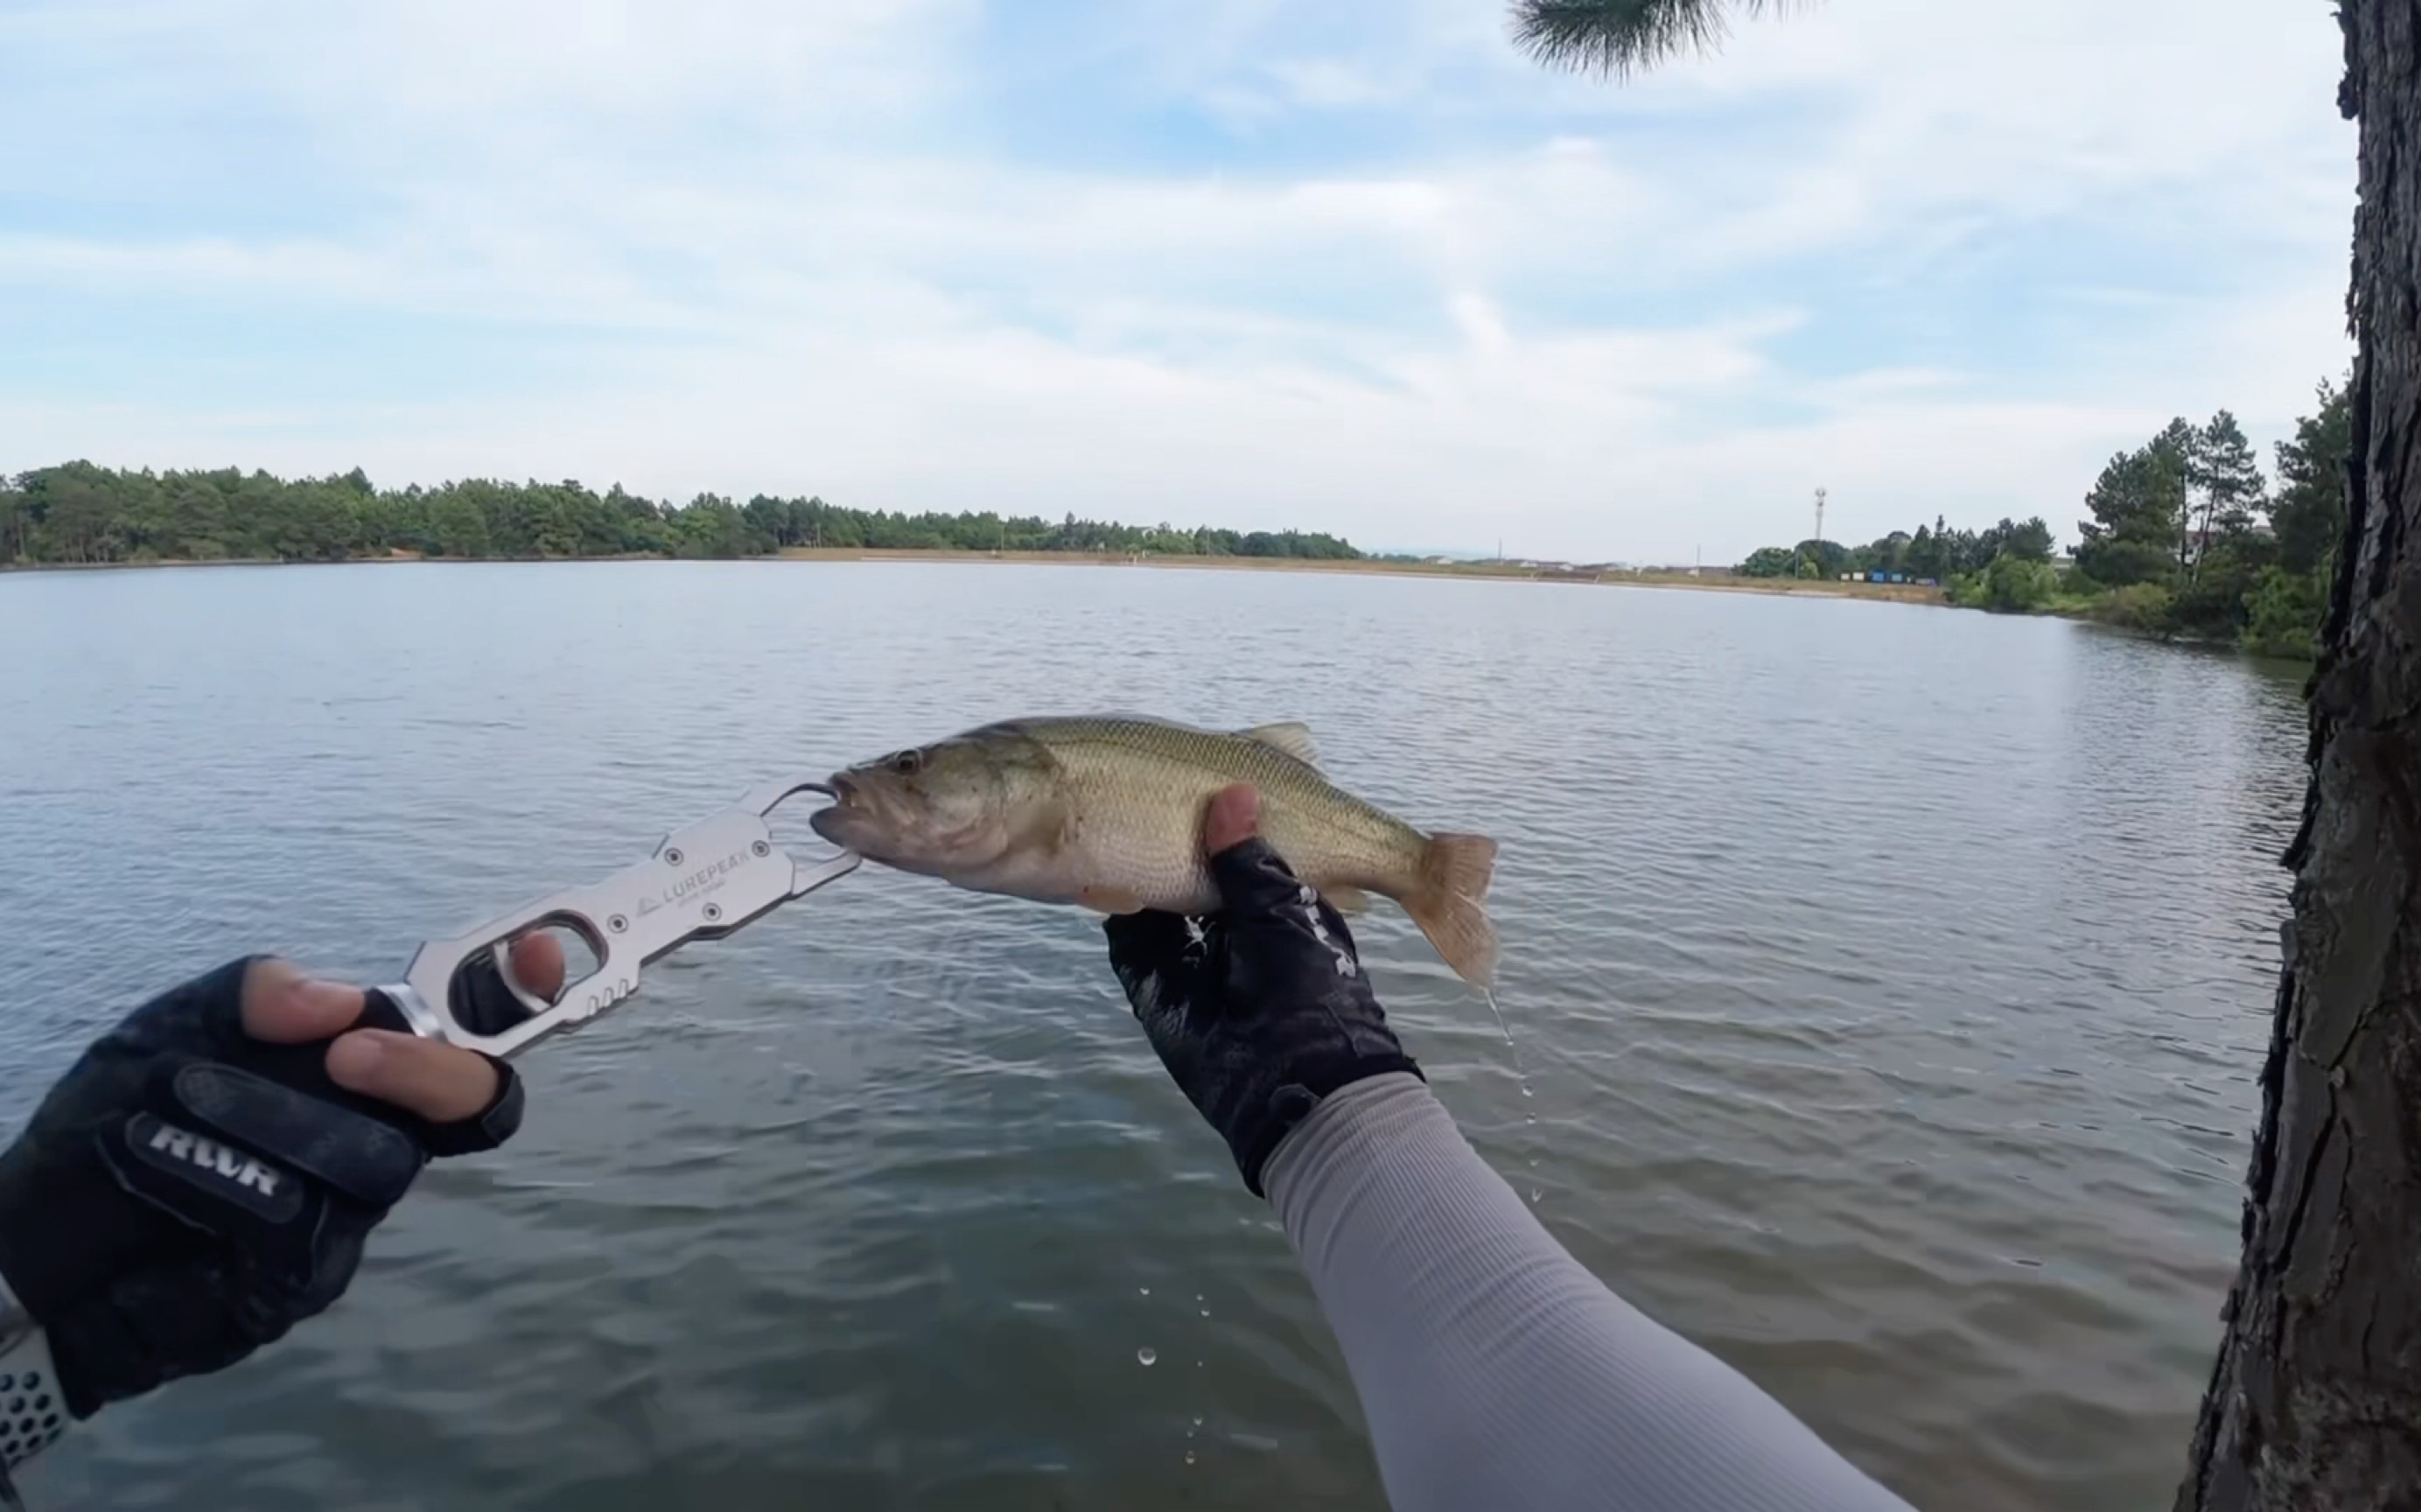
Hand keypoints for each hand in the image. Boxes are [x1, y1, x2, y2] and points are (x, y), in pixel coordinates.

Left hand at [0, 942, 557, 1419]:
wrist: (36, 1252)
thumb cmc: (111, 1128)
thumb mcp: (169, 1029)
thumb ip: (255, 994)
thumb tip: (340, 1000)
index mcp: (354, 1067)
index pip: (467, 1035)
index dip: (520, 996)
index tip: (541, 959)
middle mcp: (371, 1134)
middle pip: (466, 1103)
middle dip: (424, 1072)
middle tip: (350, 1059)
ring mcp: (349, 1213)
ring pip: (378, 1159)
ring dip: (279, 1122)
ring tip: (180, 1110)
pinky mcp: (310, 1276)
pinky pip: (308, 1220)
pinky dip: (229, 1182)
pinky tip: (164, 1172)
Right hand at [1104, 785, 1421, 1195]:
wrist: (1292, 1083)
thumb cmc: (1308, 989)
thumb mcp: (1284, 911)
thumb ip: (1249, 857)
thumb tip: (1232, 792)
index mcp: (1278, 902)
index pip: (1242, 848)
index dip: (1219, 817)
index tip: (1196, 775)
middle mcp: (1231, 924)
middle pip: (1190, 866)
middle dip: (1169, 834)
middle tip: (1140, 789)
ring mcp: (1188, 954)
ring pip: (1153, 896)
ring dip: (1135, 863)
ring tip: (1112, 814)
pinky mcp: (1153, 983)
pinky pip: (1126, 937)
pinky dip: (1112, 904)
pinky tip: (1095, 867)